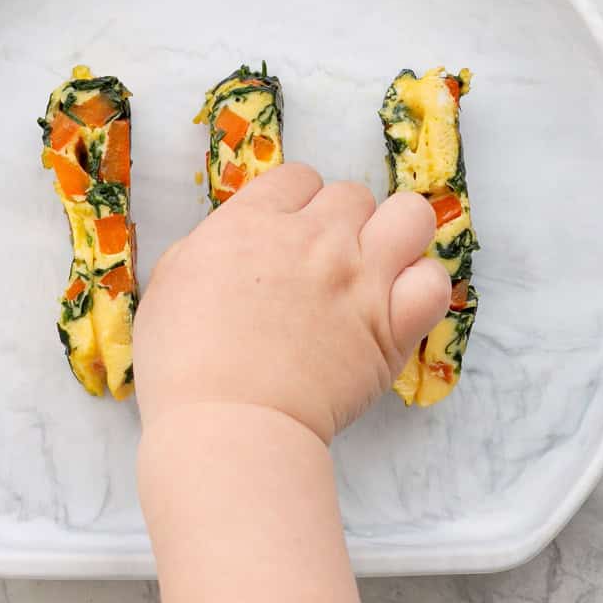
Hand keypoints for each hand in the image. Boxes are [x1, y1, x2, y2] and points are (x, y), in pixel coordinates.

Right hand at [133, 162, 450, 442]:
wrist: (228, 424)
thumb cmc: (181, 366)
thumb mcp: (167, 287)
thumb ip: (201, 250)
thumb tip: (225, 246)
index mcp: (254, 222)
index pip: (299, 178)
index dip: (296, 204)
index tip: (288, 236)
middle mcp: (314, 238)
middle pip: (353, 195)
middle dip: (342, 223)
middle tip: (326, 264)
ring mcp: (359, 278)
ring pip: (411, 217)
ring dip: (396, 238)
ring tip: (377, 271)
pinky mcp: (392, 326)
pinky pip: (434, 281)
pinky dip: (422, 289)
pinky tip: (399, 308)